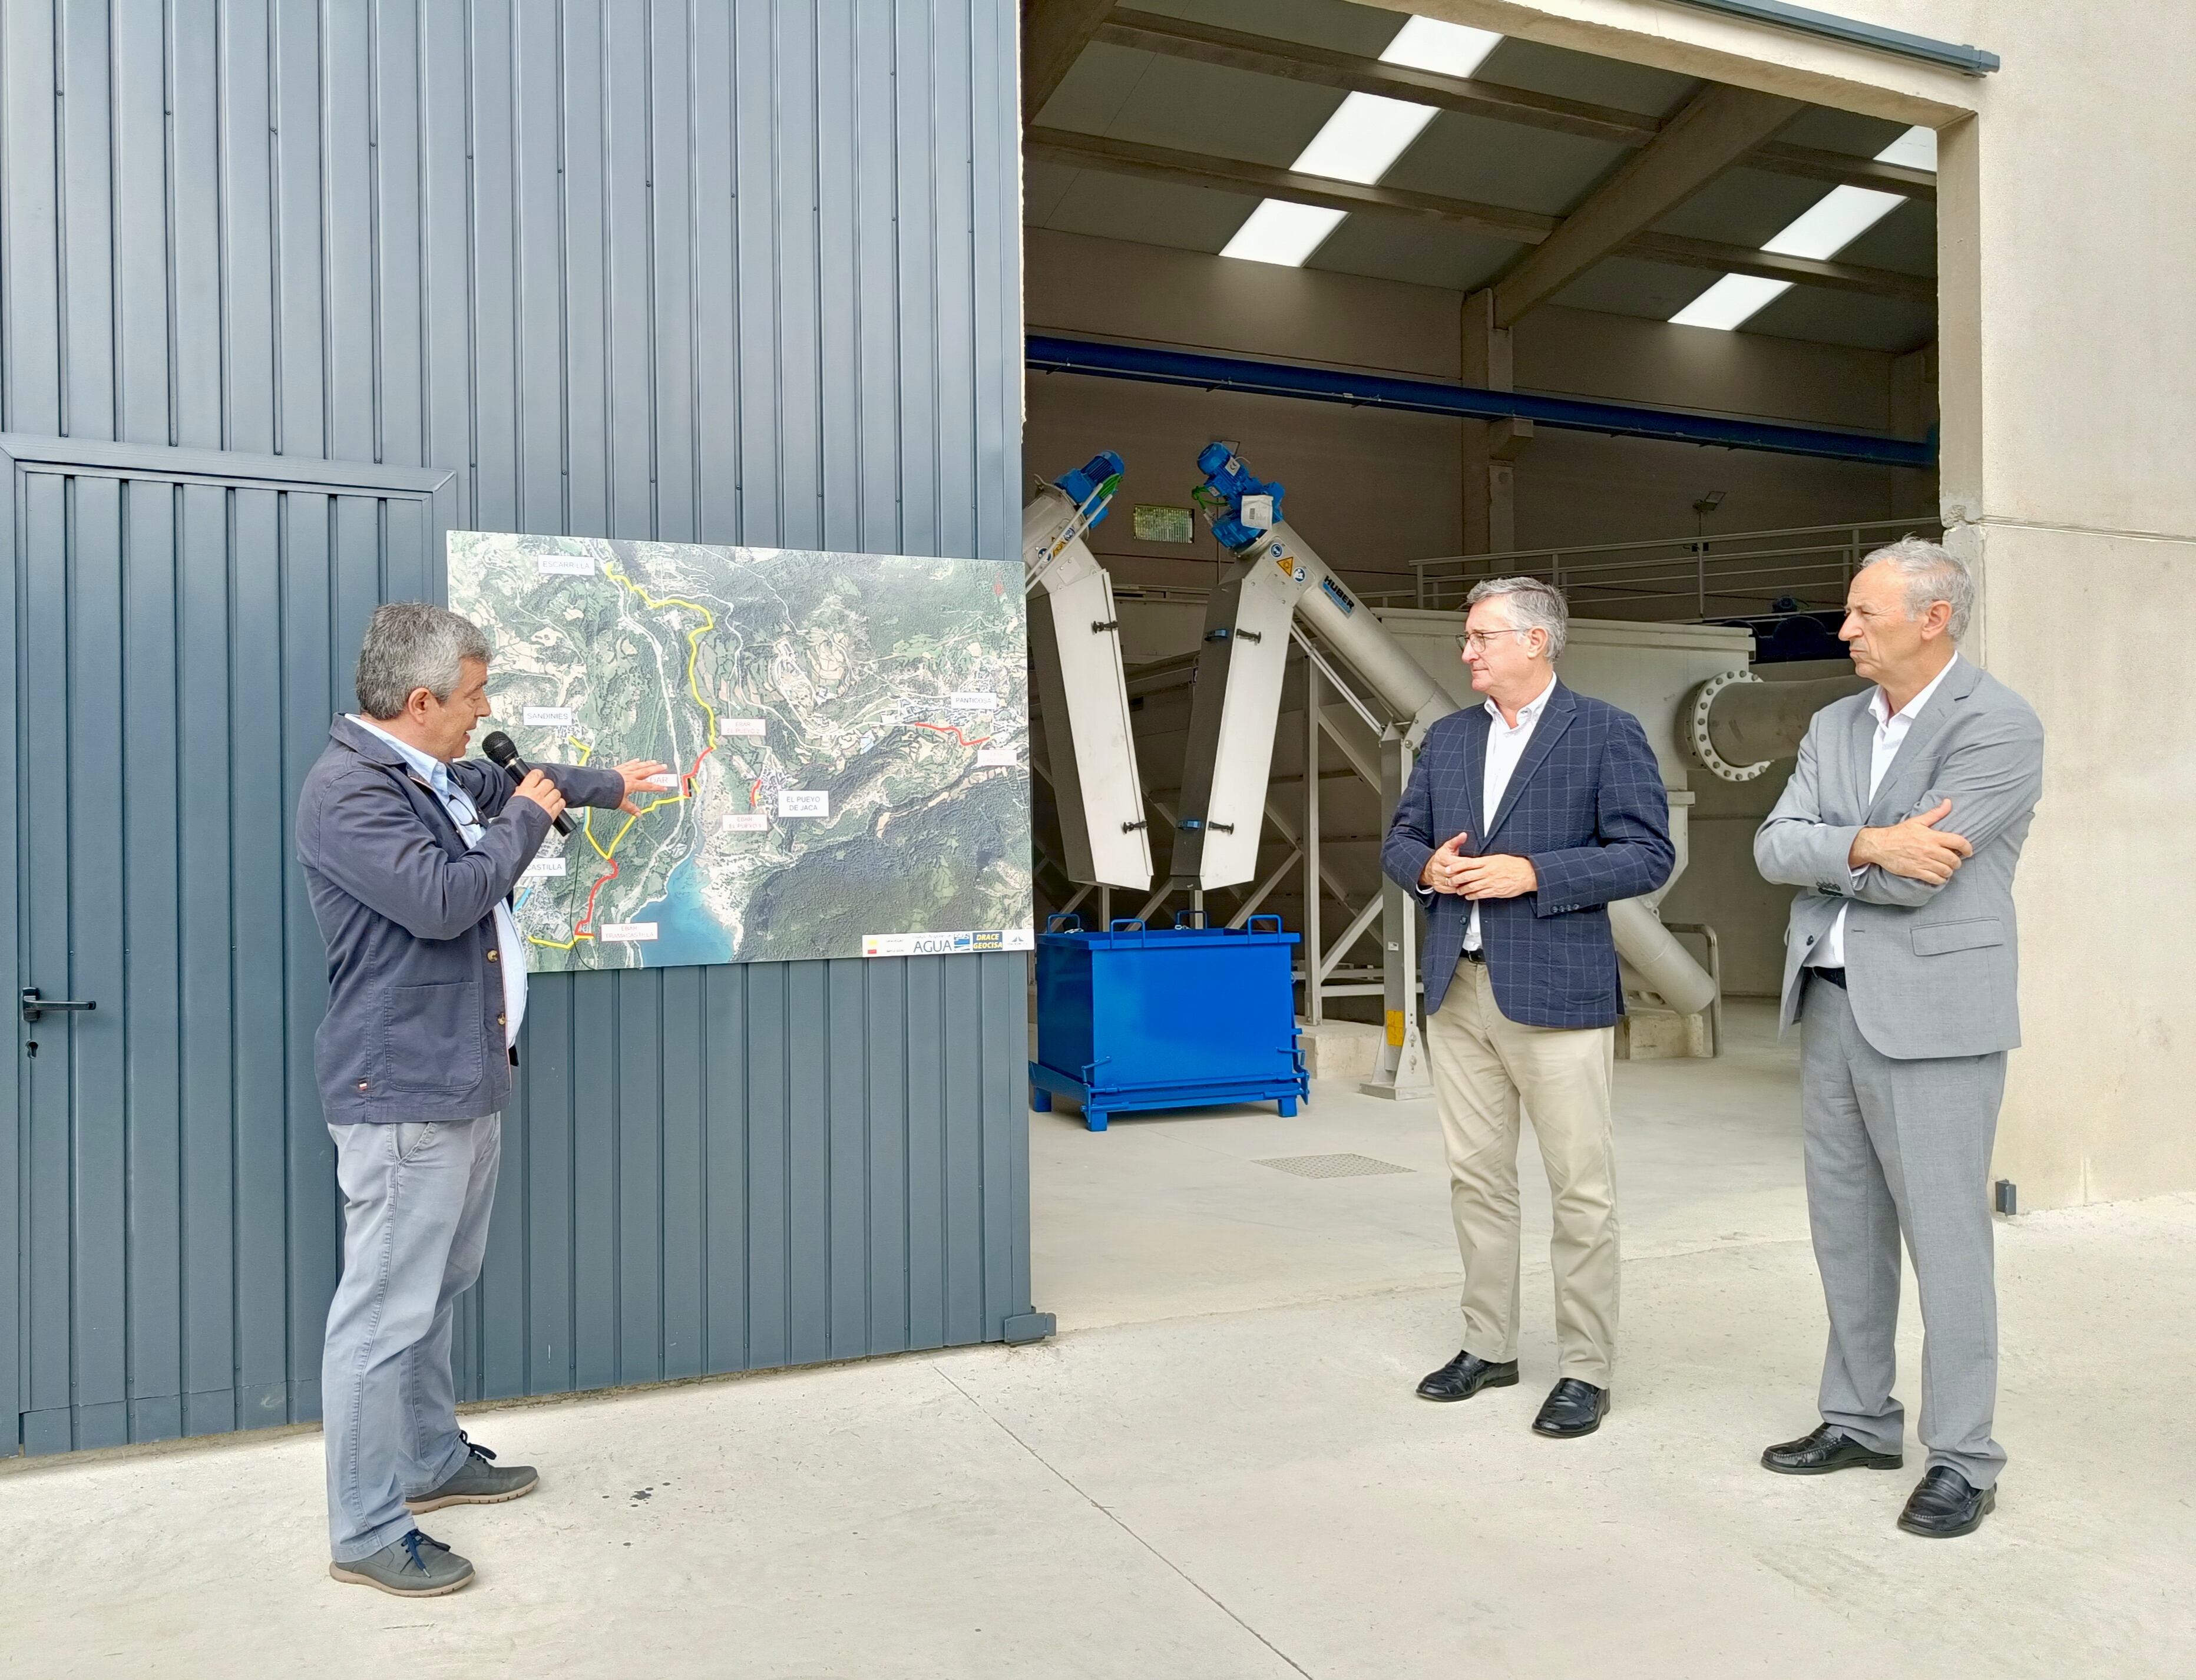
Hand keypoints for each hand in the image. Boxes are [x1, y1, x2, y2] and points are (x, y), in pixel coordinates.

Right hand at [511, 768, 567, 823]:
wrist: (516, 830)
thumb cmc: (512, 818)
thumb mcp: (512, 801)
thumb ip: (520, 793)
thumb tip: (522, 789)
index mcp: (525, 790)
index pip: (536, 774)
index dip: (539, 774)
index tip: (539, 776)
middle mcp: (537, 795)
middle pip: (548, 782)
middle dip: (547, 785)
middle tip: (545, 789)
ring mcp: (545, 803)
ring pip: (556, 792)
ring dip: (554, 794)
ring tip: (550, 798)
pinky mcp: (552, 812)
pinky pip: (561, 803)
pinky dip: (559, 803)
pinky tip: (555, 805)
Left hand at [614, 759, 674, 813]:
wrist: (598, 785)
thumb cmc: (608, 794)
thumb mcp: (621, 804)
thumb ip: (631, 808)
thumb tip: (638, 814)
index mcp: (633, 784)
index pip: (649, 786)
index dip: (657, 787)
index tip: (664, 787)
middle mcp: (630, 776)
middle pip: (647, 772)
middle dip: (656, 769)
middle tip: (664, 766)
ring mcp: (625, 771)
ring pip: (639, 765)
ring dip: (647, 763)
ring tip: (654, 761)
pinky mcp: (619, 768)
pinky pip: (628, 764)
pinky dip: (633, 761)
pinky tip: (637, 760)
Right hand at [1420, 831, 1471, 893]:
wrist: (1426, 869)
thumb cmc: (1440, 858)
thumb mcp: (1447, 847)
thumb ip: (1456, 841)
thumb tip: (1464, 835)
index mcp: (1442, 859)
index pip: (1458, 862)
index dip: (1468, 863)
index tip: (1477, 864)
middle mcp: (1438, 869)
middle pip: (1456, 873)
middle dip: (1467, 873)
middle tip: (1477, 873)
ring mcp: (1438, 879)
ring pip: (1454, 883)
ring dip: (1464, 882)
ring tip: (1473, 880)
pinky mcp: (1439, 887)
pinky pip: (1451, 890)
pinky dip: (1459, 888)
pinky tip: (1465, 886)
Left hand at [1452, 853, 1537, 899]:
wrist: (1526, 874)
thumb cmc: (1513, 865)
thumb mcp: (1497, 858)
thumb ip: (1484, 861)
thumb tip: (1473, 863)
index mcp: (1487, 862)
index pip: (1467, 863)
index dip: (1455, 866)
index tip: (1448, 868)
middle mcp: (1487, 872)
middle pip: (1466, 875)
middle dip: (1455, 879)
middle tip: (1449, 881)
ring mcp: (1490, 882)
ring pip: (1471, 886)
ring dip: (1462, 889)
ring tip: (1458, 890)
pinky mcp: (1495, 891)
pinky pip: (1480, 894)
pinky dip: (1471, 896)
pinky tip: (1468, 896)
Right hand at [1851, 797, 1970, 884]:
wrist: (1879, 845)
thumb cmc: (1898, 833)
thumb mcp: (1917, 821)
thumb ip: (1935, 813)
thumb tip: (1948, 802)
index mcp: (1932, 836)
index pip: (1958, 842)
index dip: (1967, 848)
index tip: (1968, 851)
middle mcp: (1930, 850)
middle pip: (1954, 860)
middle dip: (1957, 862)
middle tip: (1954, 861)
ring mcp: (1923, 862)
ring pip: (1946, 871)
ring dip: (1949, 871)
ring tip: (1946, 869)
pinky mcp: (1916, 871)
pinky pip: (1935, 879)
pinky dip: (1940, 880)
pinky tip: (1938, 876)